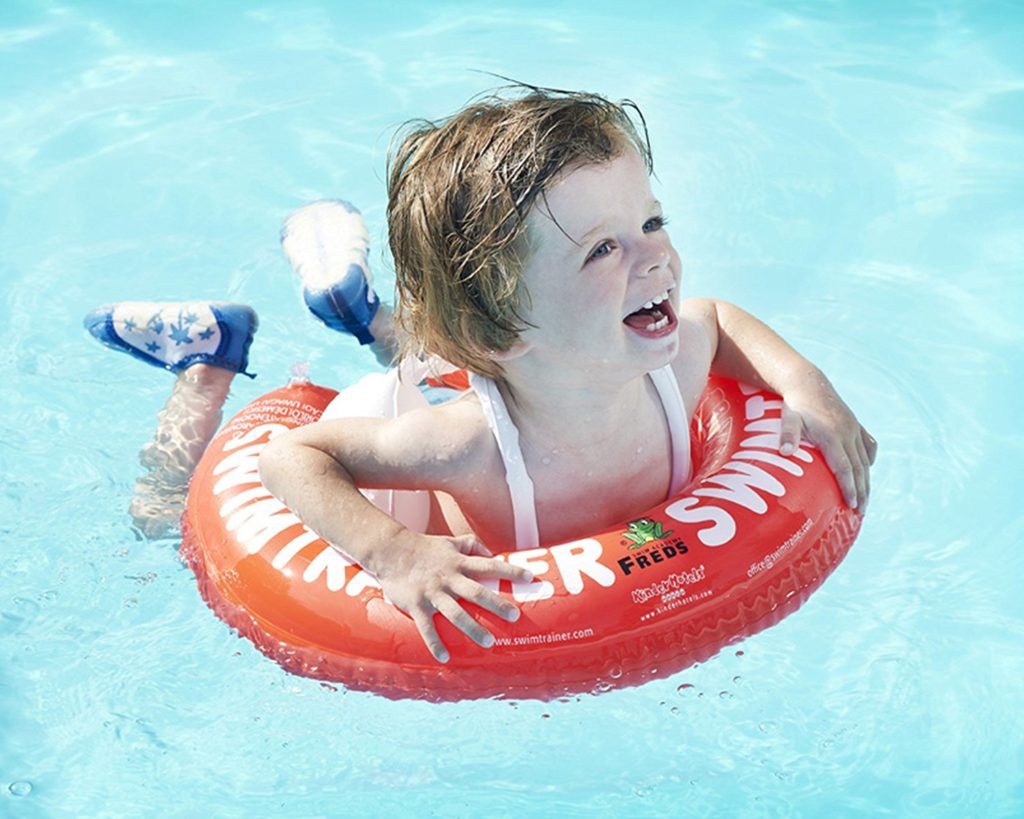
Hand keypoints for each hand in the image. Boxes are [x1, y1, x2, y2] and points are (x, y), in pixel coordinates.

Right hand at [372, 532, 533, 662]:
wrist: (390, 550)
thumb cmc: (424, 548)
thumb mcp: (450, 541)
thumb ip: (471, 544)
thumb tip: (492, 553)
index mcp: (459, 562)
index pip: (490, 565)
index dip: (511, 570)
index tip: (530, 577)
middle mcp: (449, 578)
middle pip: (477, 592)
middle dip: (497, 604)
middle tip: (515, 615)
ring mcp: (432, 593)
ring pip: (456, 613)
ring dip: (472, 629)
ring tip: (488, 642)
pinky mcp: (416, 605)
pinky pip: (427, 627)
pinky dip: (435, 643)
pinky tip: (444, 658)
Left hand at [779, 370, 876, 510]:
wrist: (807, 382)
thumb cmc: (794, 404)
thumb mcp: (788, 418)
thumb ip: (787, 435)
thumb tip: (783, 452)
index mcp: (832, 436)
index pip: (844, 468)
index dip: (849, 487)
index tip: (852, 505)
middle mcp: (847, 433)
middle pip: (858, 468)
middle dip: (861, 492)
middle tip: (861, 512)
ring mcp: (853, 428)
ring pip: (864, 460)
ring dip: (866, 481)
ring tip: (865, 501)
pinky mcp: (855, 423)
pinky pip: (867, 444)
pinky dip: (869, 459)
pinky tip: (867, 469)